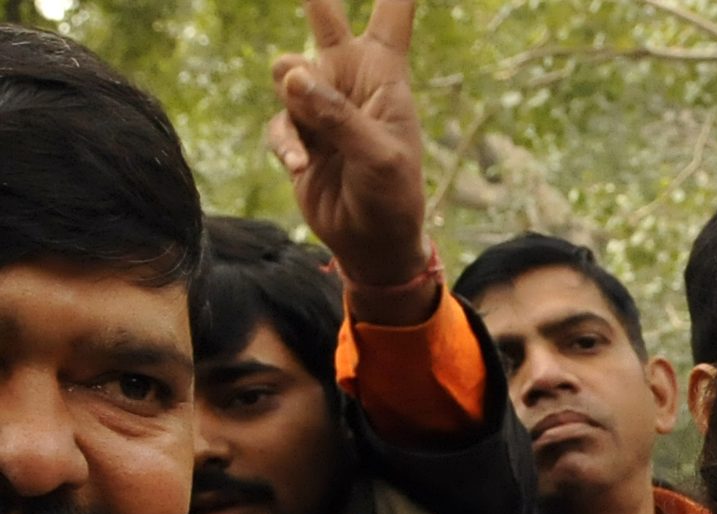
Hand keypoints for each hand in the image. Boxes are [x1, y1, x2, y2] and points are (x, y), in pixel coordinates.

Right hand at [267, 0, 434, 323]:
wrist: (371, 242)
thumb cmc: (392, 198)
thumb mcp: (377, 157)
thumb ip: (335, 115)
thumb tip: (289, 74)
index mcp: (385, 75)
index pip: (392, 15)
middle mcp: (351, 80)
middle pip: (325, 17)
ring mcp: (321, 103)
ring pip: (286, 71)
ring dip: (296, 105)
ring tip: (316, 146)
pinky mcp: (298, 131)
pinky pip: (278, 122)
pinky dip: (288, 145)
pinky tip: (303, 167)